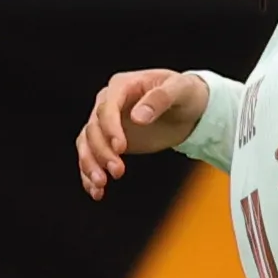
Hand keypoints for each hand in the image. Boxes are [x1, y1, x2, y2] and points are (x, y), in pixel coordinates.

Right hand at [75, 67, 204, 197]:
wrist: (190, 108)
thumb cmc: (185, 93)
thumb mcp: (180, 89)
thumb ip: (160, 99)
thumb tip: (138, 118)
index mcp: (122, 86)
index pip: (107, 107)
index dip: (110, 128)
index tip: (120, 148)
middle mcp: (108, 102)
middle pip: (93, 128)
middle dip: (102, 152)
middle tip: (118, 171)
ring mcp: (107, 123)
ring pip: (87, 143)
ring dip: (90, 164)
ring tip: (101, 185)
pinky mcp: (109, 141)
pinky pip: (92, 155)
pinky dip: (90, 173)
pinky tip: (96, 191)